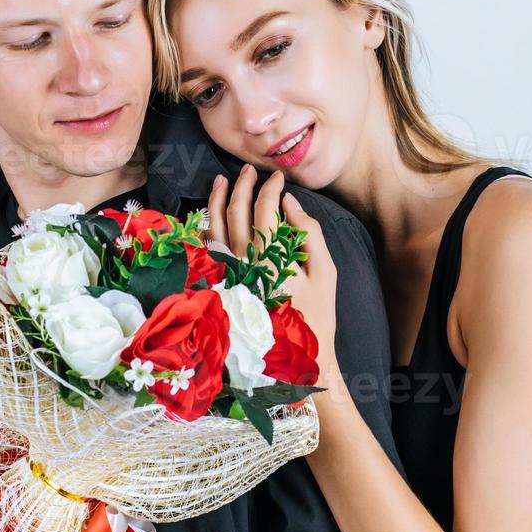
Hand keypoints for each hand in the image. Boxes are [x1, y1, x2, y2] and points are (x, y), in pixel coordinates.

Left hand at [206, 167, 339, 387]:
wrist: (295, 361)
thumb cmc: (316, 317)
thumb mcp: (325, 273)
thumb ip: (309, 233)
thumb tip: (290, 203)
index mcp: (270, 258)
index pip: (264, 209)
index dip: (270, 188)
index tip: (278, 178)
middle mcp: (242, 264)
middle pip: (235, 212)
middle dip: (242, 186)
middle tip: (249, 171)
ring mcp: (225, 276)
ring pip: (213, 228)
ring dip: (216, 200)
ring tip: (222, 180)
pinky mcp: (218, 287)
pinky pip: (205, 251)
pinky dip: (205, 228)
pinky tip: (209, 215)